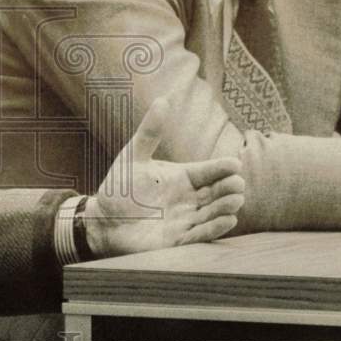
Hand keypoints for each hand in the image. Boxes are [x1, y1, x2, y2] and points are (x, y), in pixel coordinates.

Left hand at [84, 97, 244, 257]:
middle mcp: (189, 198)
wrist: (103, 219)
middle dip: (230, 188)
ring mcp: (185, 220)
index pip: (210, 171)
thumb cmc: (120, 186)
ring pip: (213, 213)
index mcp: (183, 177)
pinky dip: (214, 228)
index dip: (223, 167)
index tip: (235, 164)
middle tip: (238, 184)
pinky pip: (200, 235)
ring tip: (236, 201)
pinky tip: (227, 220)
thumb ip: (149, 132)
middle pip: (217, 192)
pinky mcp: (178, 240)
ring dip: (226, 208)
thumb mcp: (133, 156)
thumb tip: (163, 99)